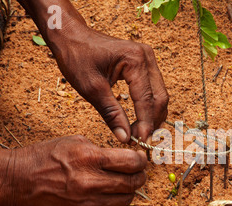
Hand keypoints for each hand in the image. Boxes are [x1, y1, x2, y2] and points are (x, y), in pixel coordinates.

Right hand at [0, 135, 146, 205]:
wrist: (15, 182)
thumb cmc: (42, 158)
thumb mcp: (74, 142)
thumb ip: (101, 150)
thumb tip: (123, 157)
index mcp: (90, 159)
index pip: (132, 162)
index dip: (141, 160)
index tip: (141, 158)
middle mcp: (92, 184)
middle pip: (134, 183)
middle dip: (140, 176)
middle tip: (138, 171)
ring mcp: (88, 204)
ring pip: (125, 200)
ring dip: (128, 191)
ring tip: (123, 183)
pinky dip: (111, 200)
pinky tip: (103, 192)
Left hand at [53, 27, 168, 143]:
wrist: (71, 36)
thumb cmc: (77, 57)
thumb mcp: (91, 89)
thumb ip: (111, 114)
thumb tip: (125, 138)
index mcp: (135, 60)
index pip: (147, 99)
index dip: (145, 124)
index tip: (141, 143)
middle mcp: (147, 57)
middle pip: (160, 98)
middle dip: (152, 122)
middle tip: (140, 142)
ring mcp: (148, 59)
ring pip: (160, 96)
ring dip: (153, 117)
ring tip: (138, 134)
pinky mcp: (145, 64)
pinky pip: (153, 90)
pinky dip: (149, 107)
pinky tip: (140, 121)